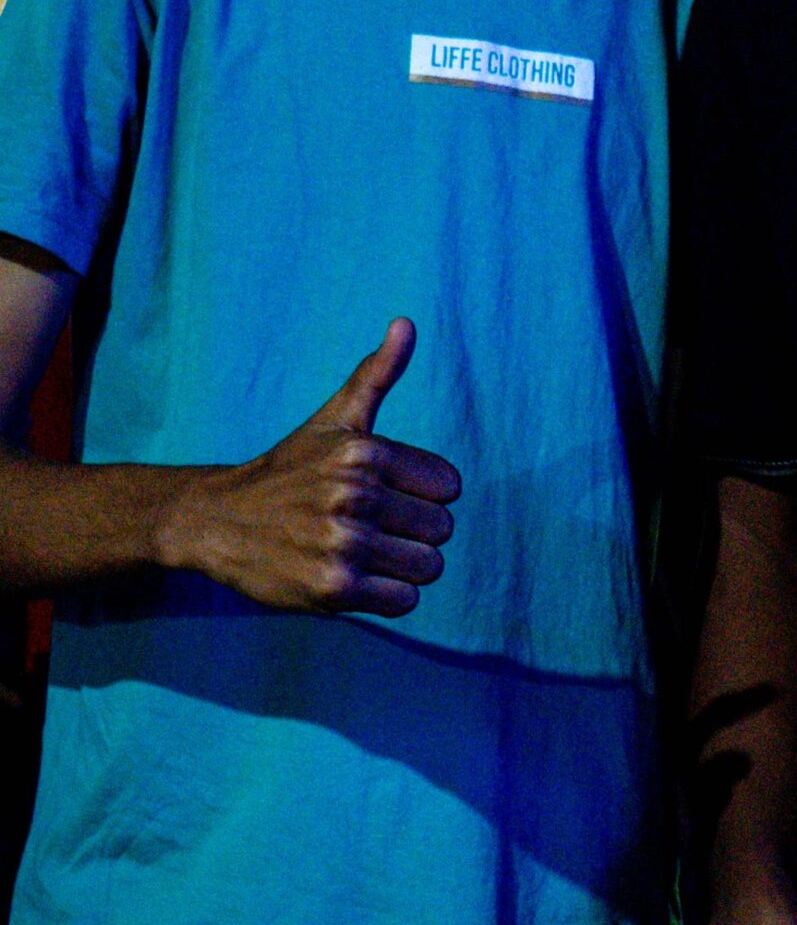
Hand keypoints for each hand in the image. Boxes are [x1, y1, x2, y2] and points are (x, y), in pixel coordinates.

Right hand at [165, 319, 460, 615]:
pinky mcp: (333, 588)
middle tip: (373, 526)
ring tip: (365, 552)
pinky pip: (404, 601)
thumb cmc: (288, 468)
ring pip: (428, 567)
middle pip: (441, 529)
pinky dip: (387, 596)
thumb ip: (377, 373)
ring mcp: (342, 543)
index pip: (449, 486)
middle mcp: (354, 494)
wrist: (218, 520)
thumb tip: (407, 323)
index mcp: (363, 451)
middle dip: (414, 532)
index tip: (387, 493)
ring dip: (403, 567)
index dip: (423, 494)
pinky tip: (355, 578)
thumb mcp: (333, 417)